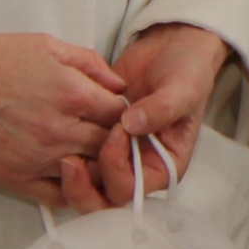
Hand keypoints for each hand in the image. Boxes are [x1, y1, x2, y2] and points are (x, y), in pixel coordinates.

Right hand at [0, 27, 132, 205]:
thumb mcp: (45, 45)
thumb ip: (89, 64)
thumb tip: (119, 84)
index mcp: (71, 93)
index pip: (123, 114)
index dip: (126, 113)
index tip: (118, 112)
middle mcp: (59, 130)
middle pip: (111, 147)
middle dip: (116, 141)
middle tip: (112, 135)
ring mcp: (36, 159)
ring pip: (89, 174)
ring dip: (95, 165)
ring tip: (91, 152)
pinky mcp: (13, 179)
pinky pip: (57, 196)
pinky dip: (70, 187)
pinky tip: (69, 173)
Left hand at [62, 23, 233, 209]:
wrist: (170, 49)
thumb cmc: (187, 72)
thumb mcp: (184, 88)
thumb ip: (162, 107)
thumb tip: (132, 124)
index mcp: (163, 166)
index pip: (133, 189)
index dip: (118, 169)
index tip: (116, 131)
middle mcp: (138, 167)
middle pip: (103, 199)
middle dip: (83, 187)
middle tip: (70, 160)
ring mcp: (115, 154)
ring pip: (84, 182)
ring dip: (70, 170)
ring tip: (62, 143)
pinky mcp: (96, 137)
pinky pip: (76, 154)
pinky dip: (64, 147)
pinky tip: (61, 124)